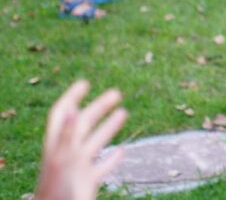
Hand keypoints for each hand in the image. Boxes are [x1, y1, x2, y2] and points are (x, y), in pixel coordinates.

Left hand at [35, 80, 127, 199]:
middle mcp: (68, 152)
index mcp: (58, 144)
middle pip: (83, 124)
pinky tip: (122, 152)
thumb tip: (71, 110)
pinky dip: (113, 159)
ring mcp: (78, 167)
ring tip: (123, 113)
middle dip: (99, 107)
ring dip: (109, 127)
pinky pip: (102, 168)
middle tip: (116, 93)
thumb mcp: (61, 160)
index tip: (86, 83)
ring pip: (96, 142)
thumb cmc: (55, 190)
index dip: (72, 97)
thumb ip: (66, 135)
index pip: (62, 113)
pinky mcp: (87, 183)